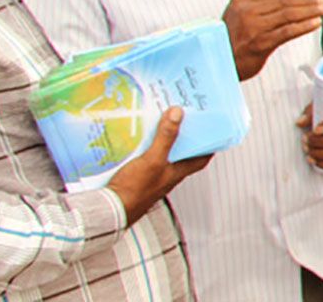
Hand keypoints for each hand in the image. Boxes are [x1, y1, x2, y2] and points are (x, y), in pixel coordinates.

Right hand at [107, 107, 211, 225]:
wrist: (110, 210)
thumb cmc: (135, 191)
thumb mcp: (153, 159)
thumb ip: (166, 137)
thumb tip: (178, 114)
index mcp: (177, 173)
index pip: (201, 158)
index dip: (209, 144)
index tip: (212, 128)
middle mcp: (167, 174)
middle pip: (182, 152)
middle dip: (184, 135)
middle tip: (184, 117)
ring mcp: (152, 175)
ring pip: (164, 153)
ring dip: (164, 138)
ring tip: (162, 119)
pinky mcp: (137, 175)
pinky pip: (146, 156)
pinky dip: (146, 144)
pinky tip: (140, 135)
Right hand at [224, 0, 322, 79]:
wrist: (219, 61)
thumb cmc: (231, 35)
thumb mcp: (239, 8)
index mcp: (243, 0)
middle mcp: (247, 11)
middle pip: (284, 1)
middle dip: (306, 0)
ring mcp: (254, 27)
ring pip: (287, 14)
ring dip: (309, 11)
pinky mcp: (261, 43)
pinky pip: (286, 32)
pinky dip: (303, 26)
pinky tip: (315, 23)